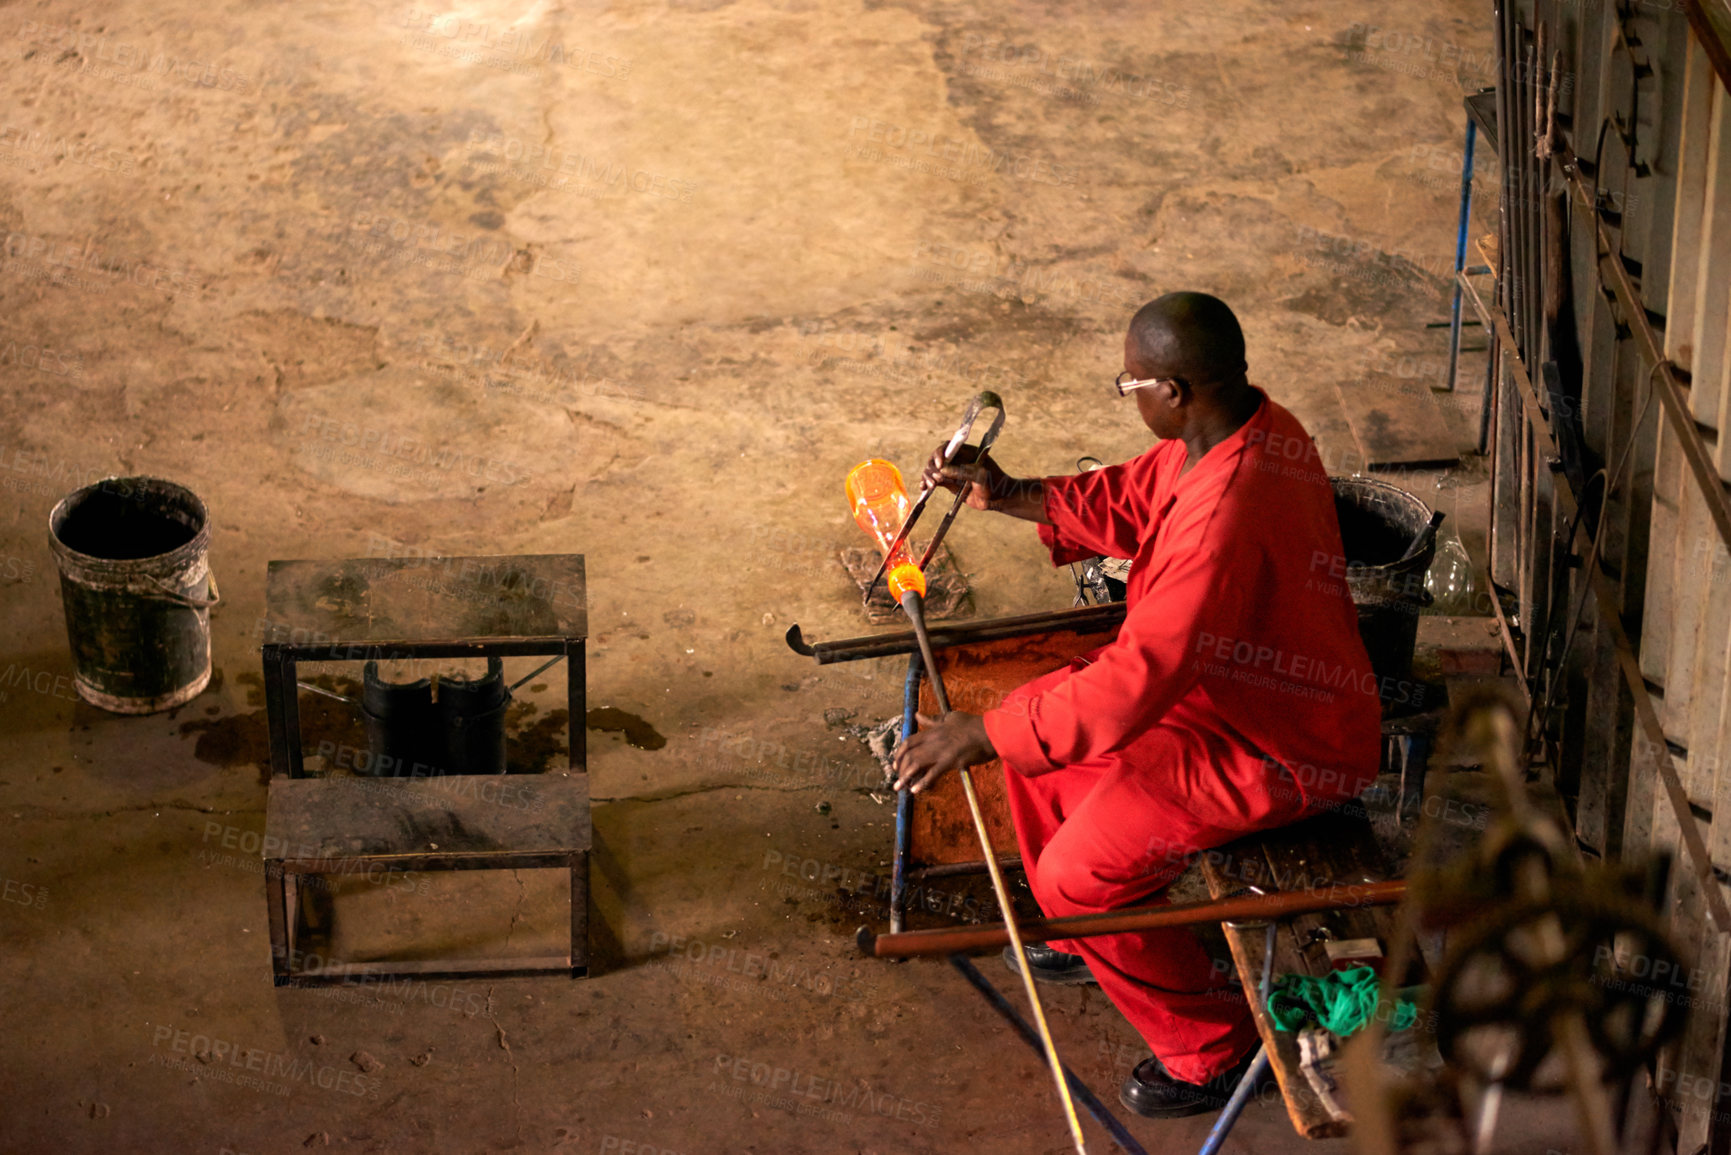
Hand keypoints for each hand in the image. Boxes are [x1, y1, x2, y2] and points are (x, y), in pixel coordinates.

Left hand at [891, 711, 995, 793]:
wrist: (990, 732)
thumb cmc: (973, 725)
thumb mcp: (950, 717)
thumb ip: (933, 719)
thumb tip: (917, 715)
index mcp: (933, 731)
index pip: (909, 742)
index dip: (899, 753)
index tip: (895, 763)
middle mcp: (933, 741)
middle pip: (909, 754)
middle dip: (900, 768)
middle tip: (898, 779)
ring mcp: (941, 751)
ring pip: (916, 764)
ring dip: (905, 777)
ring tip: (899, 787)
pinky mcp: (951, 761)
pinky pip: (932, 774)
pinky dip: (922, 783)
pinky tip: (916, 790)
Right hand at [919, 444, 1049, 523]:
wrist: (998, 499)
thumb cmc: (994, 482)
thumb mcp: (980, 475)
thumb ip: (962, 471)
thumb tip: (942, 470)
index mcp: (965, 451)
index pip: (947, 447)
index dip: (939, 454)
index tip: (940, 465)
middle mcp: (956, 459)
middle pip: (936, 459)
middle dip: (933, 468)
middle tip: (937, 480)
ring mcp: (952, 471)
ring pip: (933, 470)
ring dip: (928, 476)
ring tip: (931, 486)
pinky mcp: (949, 483)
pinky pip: (935, 481)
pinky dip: (927, 483)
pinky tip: (923, 488)